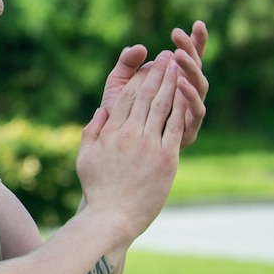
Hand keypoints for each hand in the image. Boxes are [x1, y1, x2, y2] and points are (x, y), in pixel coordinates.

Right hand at [78, 55, 184, 238]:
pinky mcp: (166, 157)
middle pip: (147, 96)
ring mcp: (149, 144)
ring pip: (164, 106)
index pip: (126, 98)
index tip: (146, 65)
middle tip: (168, 56)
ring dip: (173, 83)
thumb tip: (101, 111)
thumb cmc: (98, 190)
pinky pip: (177, 125)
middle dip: (159, 73)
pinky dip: (183, 107)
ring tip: (180, 66)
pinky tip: (188, 93)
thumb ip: (92, 132)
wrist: (112, 216)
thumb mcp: (85, 158)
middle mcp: (130, 134)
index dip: (138, 78)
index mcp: (110, 133)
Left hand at [100, 21, 207, 148]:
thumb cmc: (117, 121)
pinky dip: (188, 96)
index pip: (188, 59)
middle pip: (196, 69)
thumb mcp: (118, 88)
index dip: (194, 42)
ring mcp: (189, 113)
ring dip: (191, 69)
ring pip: (200, 87)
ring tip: (178, 55)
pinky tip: (179, 82)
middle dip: (191, 50)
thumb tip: (137, 47)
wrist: (115, 159)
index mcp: (172, 85)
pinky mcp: (188, 131)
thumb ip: (125, 66)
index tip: (195, 24)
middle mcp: (185, 97)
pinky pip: (195, 112)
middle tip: (180, 35)